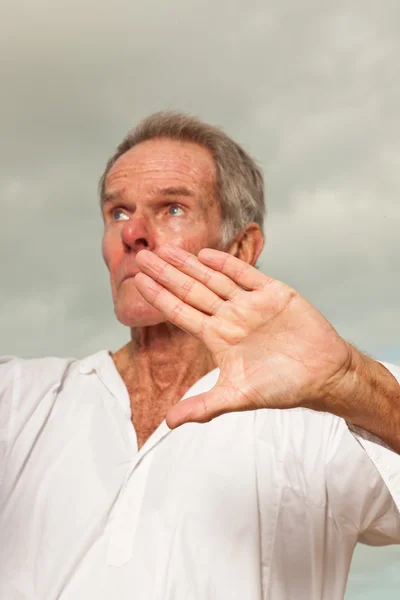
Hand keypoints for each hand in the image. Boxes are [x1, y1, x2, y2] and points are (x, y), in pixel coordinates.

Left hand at [134, 244, 351, 427]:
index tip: (137, 281)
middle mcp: (230, 317)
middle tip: (143, 255)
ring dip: (190, 264)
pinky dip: (227, 263)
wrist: (323, 374)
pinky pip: (246, 275)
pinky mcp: (273, 293)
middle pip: (191, 290)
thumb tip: (168, 423)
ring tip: (167, 248)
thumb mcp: (238, 397)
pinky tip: (206, 254)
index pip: (180, 312)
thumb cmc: (282, 387)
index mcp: (218, 338)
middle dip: (166, 273)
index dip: (159, 297)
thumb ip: (204, 407)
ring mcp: (250, 303)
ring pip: (214, 279)